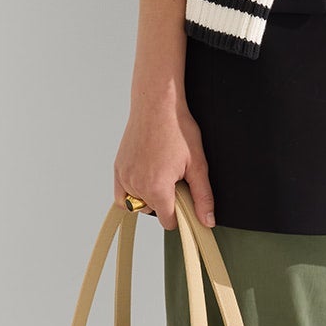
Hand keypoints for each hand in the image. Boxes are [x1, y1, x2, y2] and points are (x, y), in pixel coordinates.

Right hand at [114, 88, 216, 230]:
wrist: (156, 104)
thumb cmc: (177, 129)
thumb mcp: (197, 164)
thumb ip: (202, 196)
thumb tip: (207, 221)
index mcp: (156, 189)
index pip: (167, 221)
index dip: (180, 213)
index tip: (185, 197)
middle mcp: (136, 186)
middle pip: (154, 211)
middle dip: (166, 200)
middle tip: (175, 177)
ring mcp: (124, 177)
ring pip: (137, 204)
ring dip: (150, 196)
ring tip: (161, 172)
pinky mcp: (118, 168)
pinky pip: (122, 194)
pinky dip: (133, 192)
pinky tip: (146, 177)